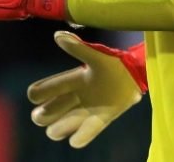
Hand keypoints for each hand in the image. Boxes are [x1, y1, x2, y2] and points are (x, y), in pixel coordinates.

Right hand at [27, 31, 146, 148]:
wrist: (137, 74)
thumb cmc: (115, 63)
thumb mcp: (96, 56)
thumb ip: (77, 48)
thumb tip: (58, 35)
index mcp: (73, 80)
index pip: (44, 89)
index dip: (37, 93)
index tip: (35, 95)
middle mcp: (75, 97)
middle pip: (46, 113)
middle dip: (42, 116)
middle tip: (44, 114)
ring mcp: (87, 110)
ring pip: (60, 127)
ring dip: (58, 128)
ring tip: (62, 125)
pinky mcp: (100, 121)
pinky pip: (83, 137)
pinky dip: (79, 138)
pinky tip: (77, 136)